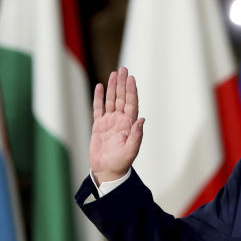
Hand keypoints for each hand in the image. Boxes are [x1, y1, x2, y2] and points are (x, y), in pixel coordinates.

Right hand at [90, 67, 144, 184]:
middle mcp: (120, 121)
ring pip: (110, 100)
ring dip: (112, 87)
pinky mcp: (98, 126)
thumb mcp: (131, 151)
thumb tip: (142, 119)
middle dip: (122, 84)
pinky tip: (99, 87)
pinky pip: (98, 108)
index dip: (131, 91)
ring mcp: (109, 122)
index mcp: (129, 125)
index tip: (131, 78)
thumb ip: (136, 135)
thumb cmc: (121, 163)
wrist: (107, 171)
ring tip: (114, 73)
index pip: (131, 103)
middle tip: (123, 69)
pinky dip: (99, 97)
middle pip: (121, 98)